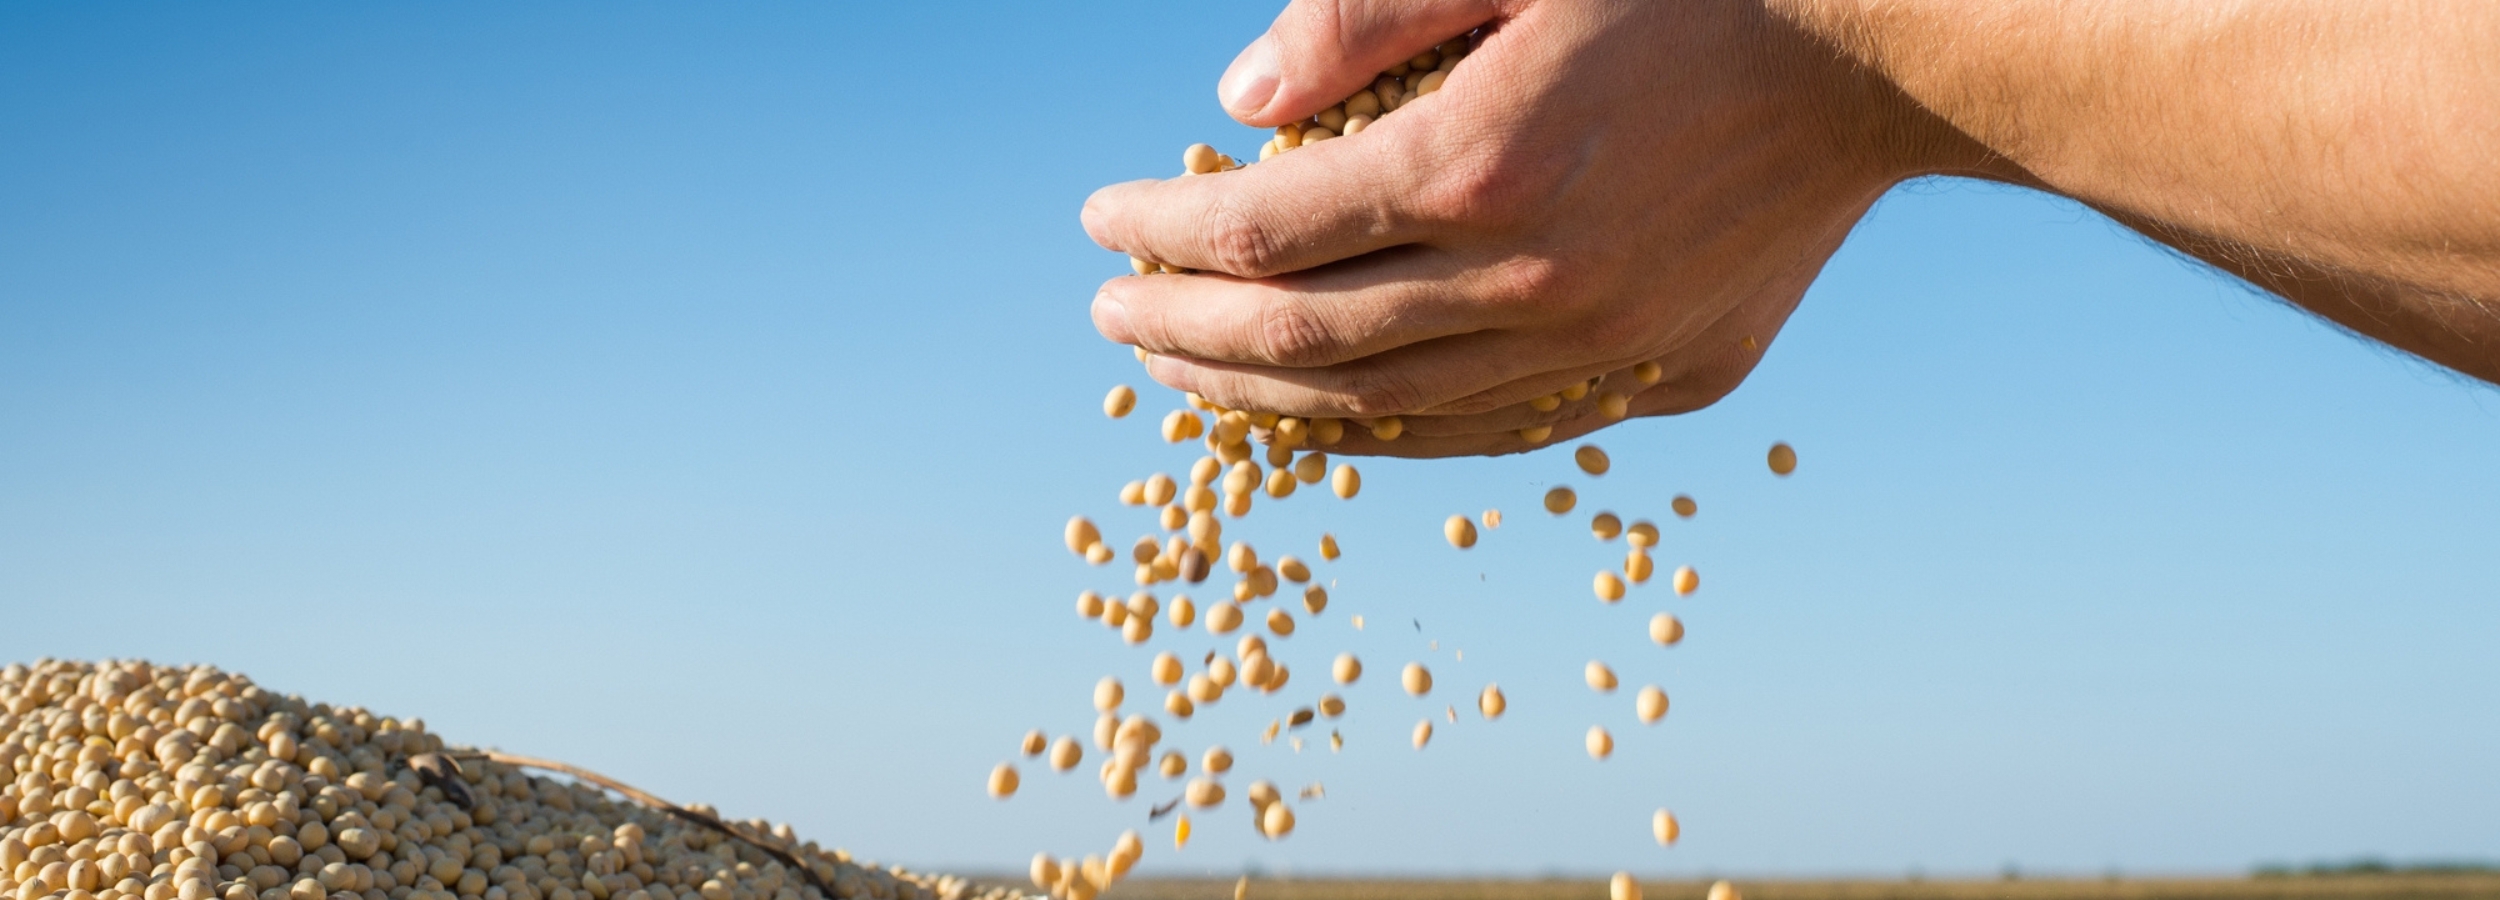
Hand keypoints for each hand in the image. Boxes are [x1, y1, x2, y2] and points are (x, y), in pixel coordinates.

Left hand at [1081, 0, 1997, 456]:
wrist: (1882, 55)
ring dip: (1261, 401)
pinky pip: (1482, 438)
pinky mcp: (1660, 383)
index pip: (1257, 233)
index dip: (1157, 236)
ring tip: (1188, 377)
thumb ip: (1363, 19)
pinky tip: (1322, 418)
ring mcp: (1598, 351)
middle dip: (1180, 337)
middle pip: (1300, 342)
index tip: (1098, 228)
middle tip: (1111, 322)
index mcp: (1478, 165)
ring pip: (1382, 412)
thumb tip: (1231, 109)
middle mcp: (1531, 283)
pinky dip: (1381, 435)